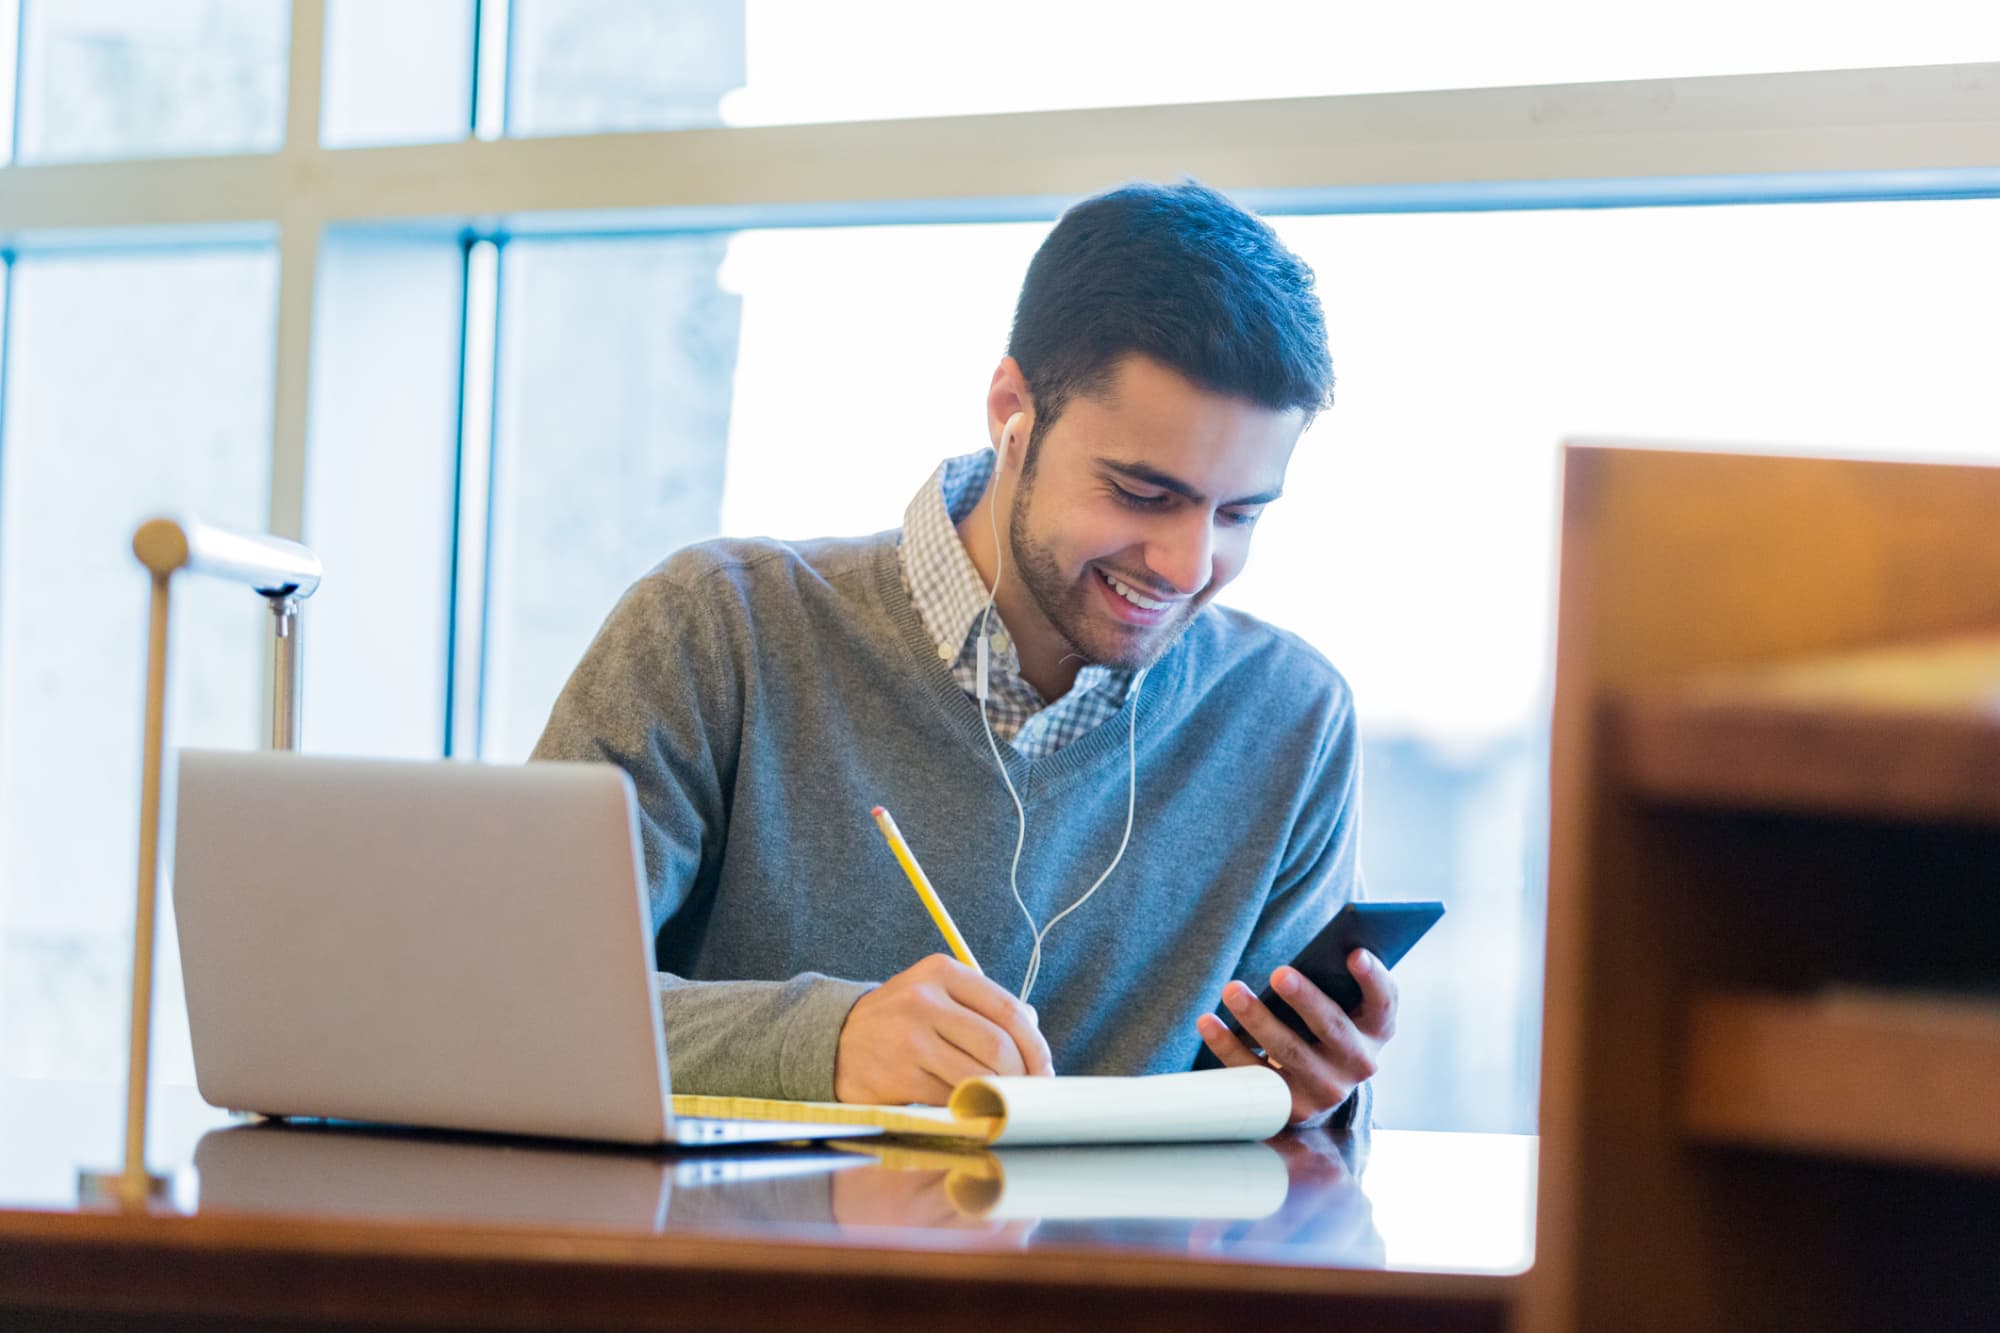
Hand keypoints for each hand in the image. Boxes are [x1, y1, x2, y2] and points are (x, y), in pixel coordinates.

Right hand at [834, 953, 1053, 1104]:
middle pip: (998, 1046)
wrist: (836, 1040)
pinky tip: (973, 1107)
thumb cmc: (901, 1020)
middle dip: (1022, 1076)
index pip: (1008, 1010)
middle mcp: (925, 999)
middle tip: (1029, 1092)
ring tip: (1003, 1100)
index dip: (1036, 1046)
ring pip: (978, 1075)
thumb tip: (1034, 1029)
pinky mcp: (899, 1074)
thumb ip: (985, 1006)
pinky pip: (951, 1097)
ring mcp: (909, 1037)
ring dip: (999, 1095)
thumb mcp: (938, 995)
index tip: (1045, 1069)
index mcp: (943, 972)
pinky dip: (970, 1106)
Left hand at [1193, 949, 1396, 1125]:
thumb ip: (1342, 978)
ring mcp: (1326, 1090)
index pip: (1383, 1002)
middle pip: (1332, 1028)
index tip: (1354, 953)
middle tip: (1278, 973)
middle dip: (1305, 999)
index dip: (1372, 978)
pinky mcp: (1291, 1108)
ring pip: (1289, 1051)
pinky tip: (1208, 1022)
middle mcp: (1359, 1063)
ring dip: (1258, 1019)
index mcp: (1377, 1029)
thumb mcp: (1347, 1004)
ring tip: (1232, 990)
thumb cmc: (1329, 1024)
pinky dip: (1228, 1046)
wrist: (1320, 1085)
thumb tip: (1328, 946)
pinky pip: (1255, 1074)